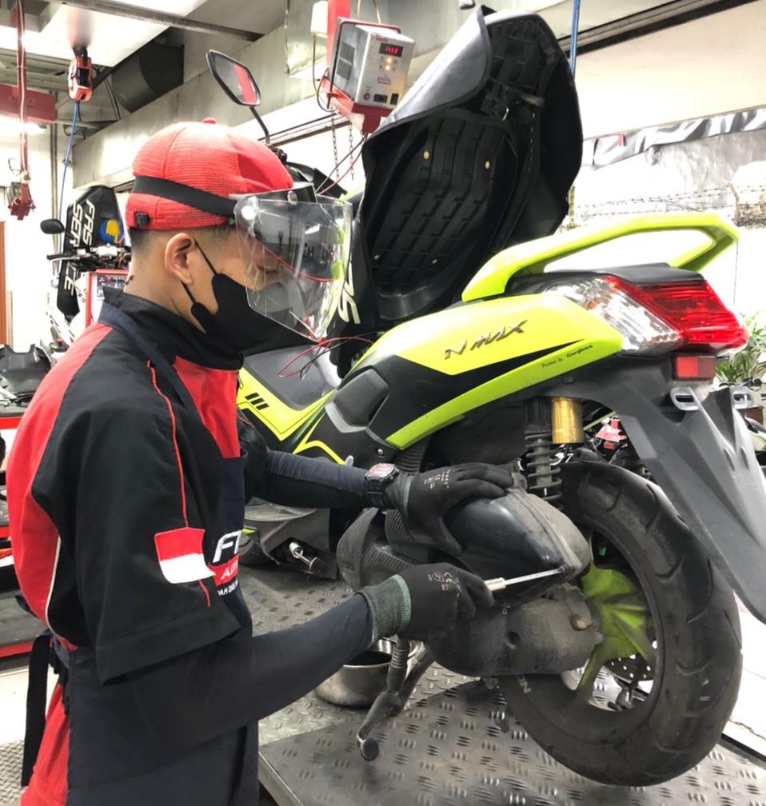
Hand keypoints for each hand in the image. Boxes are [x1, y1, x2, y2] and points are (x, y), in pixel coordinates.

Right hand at [358, 563, 493, 641]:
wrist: (390, 604)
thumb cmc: (404, 586)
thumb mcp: (428, 572)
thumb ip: (446, 579)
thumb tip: (458, 587)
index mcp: (452, 574)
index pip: (479, 585)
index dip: (485, 595)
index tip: (488, 601)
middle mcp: (455, 590)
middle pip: (470, 608)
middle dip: (461, 612)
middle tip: (443, 610)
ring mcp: (451, 610)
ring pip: (455, 620)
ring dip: (445, 619)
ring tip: (427, 613)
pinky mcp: (444, 626)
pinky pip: (444, 630)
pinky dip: (436, 629)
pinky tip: (422, 621)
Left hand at [384, 463, 514, 554]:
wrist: (402, 490)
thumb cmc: (416, 508)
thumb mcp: (429, 526)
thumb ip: (445, 539)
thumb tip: (461, 552)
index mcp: (448, 489)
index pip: (473, 485)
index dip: (489, 488)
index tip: (502, 495)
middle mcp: (451, 477)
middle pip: (478, 471)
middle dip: (496, 476)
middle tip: (512, 484)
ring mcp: (450, 470)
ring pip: (475, 466)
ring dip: (492, 470)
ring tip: (507, 477)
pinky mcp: (449, 469)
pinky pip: (470, 465)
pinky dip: (484, 468)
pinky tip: (492, 473)